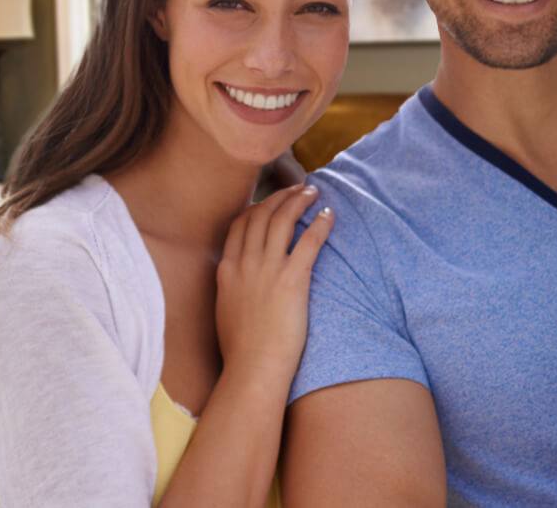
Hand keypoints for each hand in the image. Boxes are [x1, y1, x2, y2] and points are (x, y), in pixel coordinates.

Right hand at [215, 185, 333, 387]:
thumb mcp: (227, 310)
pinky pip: (308, 241)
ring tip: (314, 192)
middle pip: (262, 215)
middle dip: (281, 196)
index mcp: (227, 270)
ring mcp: (267, 269)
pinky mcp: (292, 279)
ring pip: (283, 220)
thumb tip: (240, 282)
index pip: (240, 225)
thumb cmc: (242, 349)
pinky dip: (320, 224)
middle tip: (298, 188)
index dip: (257, 206)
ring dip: (300, 201)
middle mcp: (244, 263)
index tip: (271, 200)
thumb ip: (233, 288)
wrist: (253, 368)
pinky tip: (329, 215)